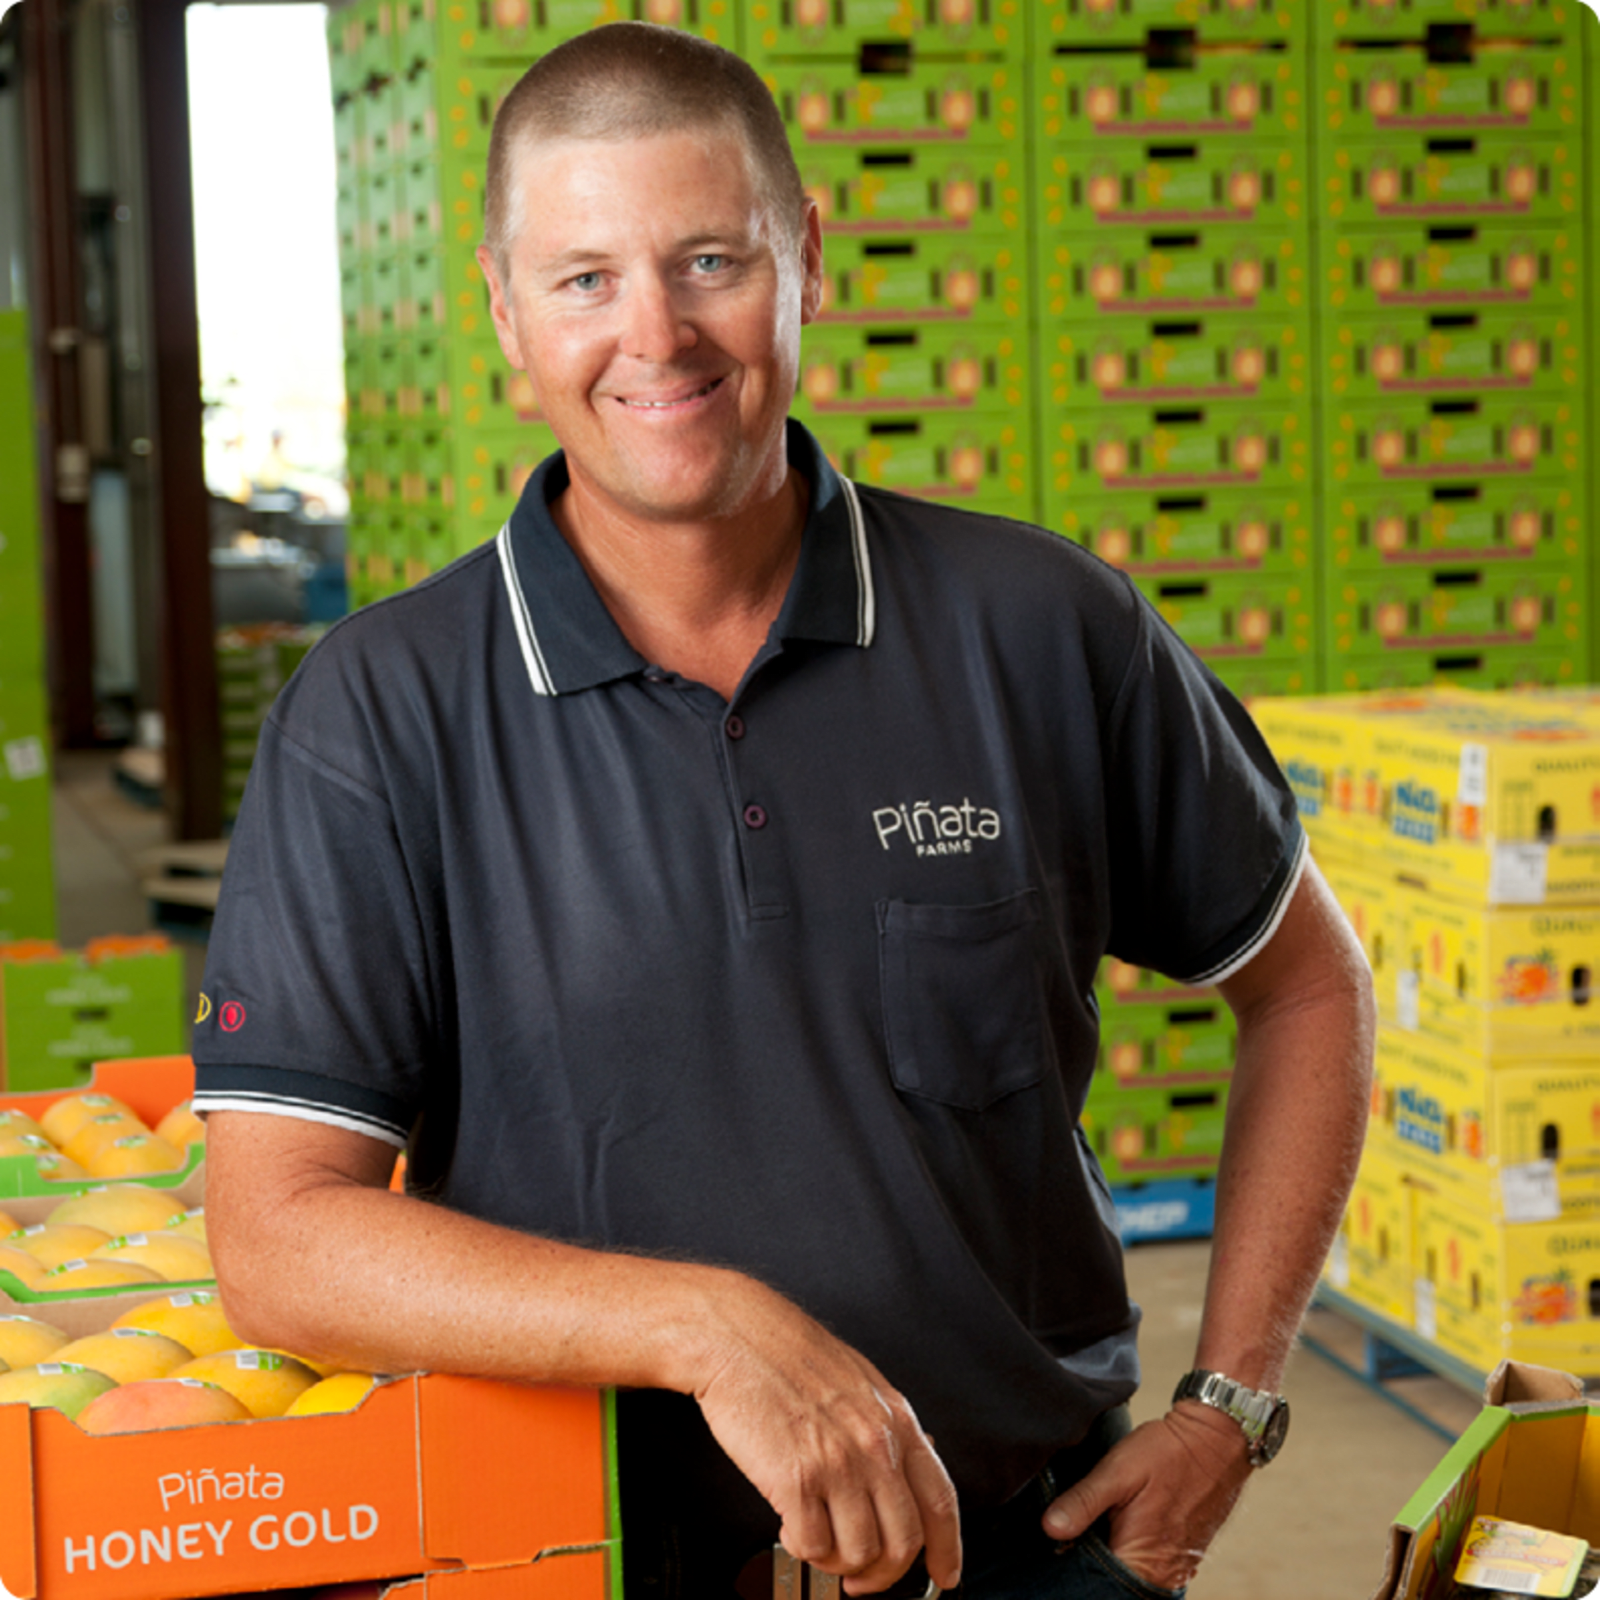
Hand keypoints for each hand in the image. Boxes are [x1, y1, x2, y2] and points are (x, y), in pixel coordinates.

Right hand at [690, 1275, 961, 1596]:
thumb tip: (900, 1475)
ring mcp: (838, 1464)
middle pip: (903, 1542)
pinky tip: (791, 1526)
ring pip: (860, 1553)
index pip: (939, 1501)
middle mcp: (875, 1445)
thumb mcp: (858, 1381)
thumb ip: (884, 1428)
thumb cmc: (788, 1353)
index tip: (943, 1574)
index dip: (947, 1549)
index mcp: (895, 1419)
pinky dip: (802, 1549)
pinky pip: (813, 1546)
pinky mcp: (796, 1480)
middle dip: (883, 1574)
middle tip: (861, 1578)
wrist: (737, 1336)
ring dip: (838, 1562)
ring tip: (818, 1542)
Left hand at [1040, 1403, 1254, 1590]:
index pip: (1098, 1587)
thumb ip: (1083, 1502)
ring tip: (1085, 1532)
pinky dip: (1126, 1552)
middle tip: (1066, 1537)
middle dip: (1089, 1567)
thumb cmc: (1167, 1453)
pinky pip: (1146, 1566)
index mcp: (1144, 1564)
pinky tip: (1109, 1530)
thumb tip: (1049, 1529)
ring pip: (1129, 1577)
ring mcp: (1176, 1569)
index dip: (1073, 1572)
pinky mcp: (1182, 1556)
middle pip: (1114, 1586)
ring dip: (1107, 1560)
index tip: (1053, 1554)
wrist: (1215, 1440)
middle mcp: (1164, 1577)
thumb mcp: (1117, 1471)